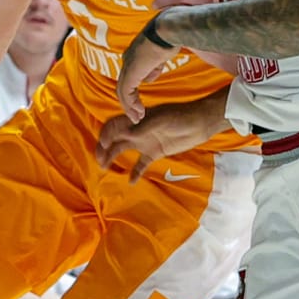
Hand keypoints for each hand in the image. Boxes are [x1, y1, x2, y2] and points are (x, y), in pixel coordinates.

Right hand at [96, 102, 216, 181]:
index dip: (106, 134)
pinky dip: (135, 172)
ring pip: (123, 150)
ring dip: (112, 158)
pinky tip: (131, 181)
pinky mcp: (155, 152)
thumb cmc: (180, 117)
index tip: (104, 146)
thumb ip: (144, 127)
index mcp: (136, 119)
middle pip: (114, 139)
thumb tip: (126, 136)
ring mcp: (145, 142)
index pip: (114, 125)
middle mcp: (137, 131)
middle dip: (103, 148)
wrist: (200, 123)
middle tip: (99, 161)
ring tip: (105, 168)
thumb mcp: (161, 120)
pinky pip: (141, 163)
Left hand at [116, 25, 177, 122]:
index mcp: (134, 55)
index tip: (140, 107)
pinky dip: (131, 104)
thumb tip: (149, 77)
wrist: (170, 28)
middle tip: (137, 117)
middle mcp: (128, 60)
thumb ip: (154, 67)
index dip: (132, 95)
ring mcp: (128, 65)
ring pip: (122, 91)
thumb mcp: (161, 55)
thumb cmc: (170, 37)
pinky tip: (139, 111)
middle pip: (123, 86)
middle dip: (129, 104)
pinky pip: (127, 91)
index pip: (129, 79)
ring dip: (129, 107)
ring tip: (137, 118)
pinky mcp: (132, 70)